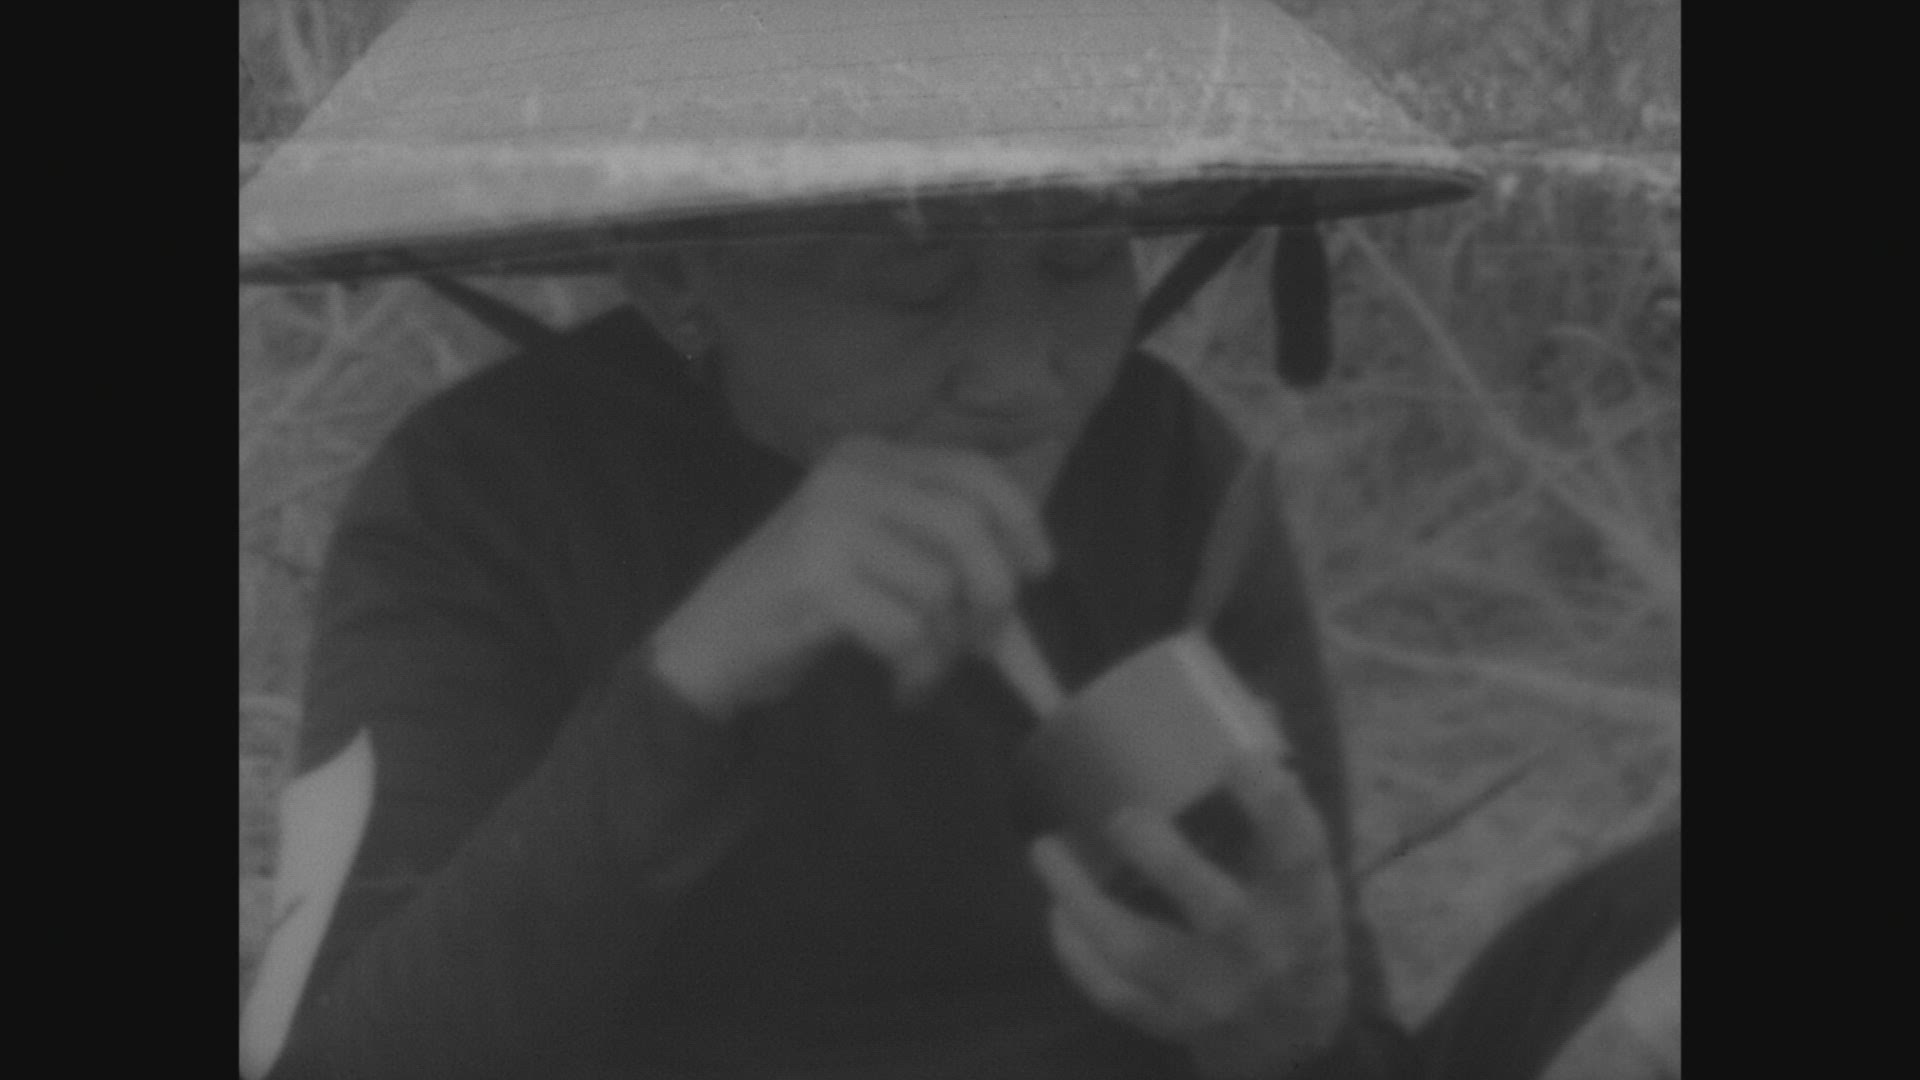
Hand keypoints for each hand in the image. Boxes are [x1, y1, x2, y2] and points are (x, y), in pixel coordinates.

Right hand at [650, 435, 1052, 716]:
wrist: (710, 644)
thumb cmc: (804, 601)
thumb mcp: (872, 549)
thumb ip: (939, 546)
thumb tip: (1028, 581)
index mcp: (868, 458)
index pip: (973, 470)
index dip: (1021, 519)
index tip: (1037, 569)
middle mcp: (849, 478)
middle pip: (966, 527)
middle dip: (993, 594)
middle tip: (983, 642)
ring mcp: (828, 526)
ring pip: (940, 586)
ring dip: (948, 646)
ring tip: (923, 668)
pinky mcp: (815, 582)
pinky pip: (907, 629)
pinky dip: (918, 670)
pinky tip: (900, 684)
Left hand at [1030, 753, 1349, 1078]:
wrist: (1295, 1043)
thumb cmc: (1293, 932)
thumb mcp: (1302, 877)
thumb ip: (1274, 802)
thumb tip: (1251, 707)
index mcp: (1304, 904)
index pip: (1300, 852)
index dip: (1271, 803)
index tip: (1236, 755)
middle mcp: (1263, 953)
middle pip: (1217, 910)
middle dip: (1165, 860)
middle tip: (1123, 816)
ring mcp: (1212, 996)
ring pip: (1141, 953)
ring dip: (1085, 901)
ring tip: (1046, 849)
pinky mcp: (1172, 1024)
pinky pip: (1113, 992)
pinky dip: (1076, 952)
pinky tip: (1055, 910)